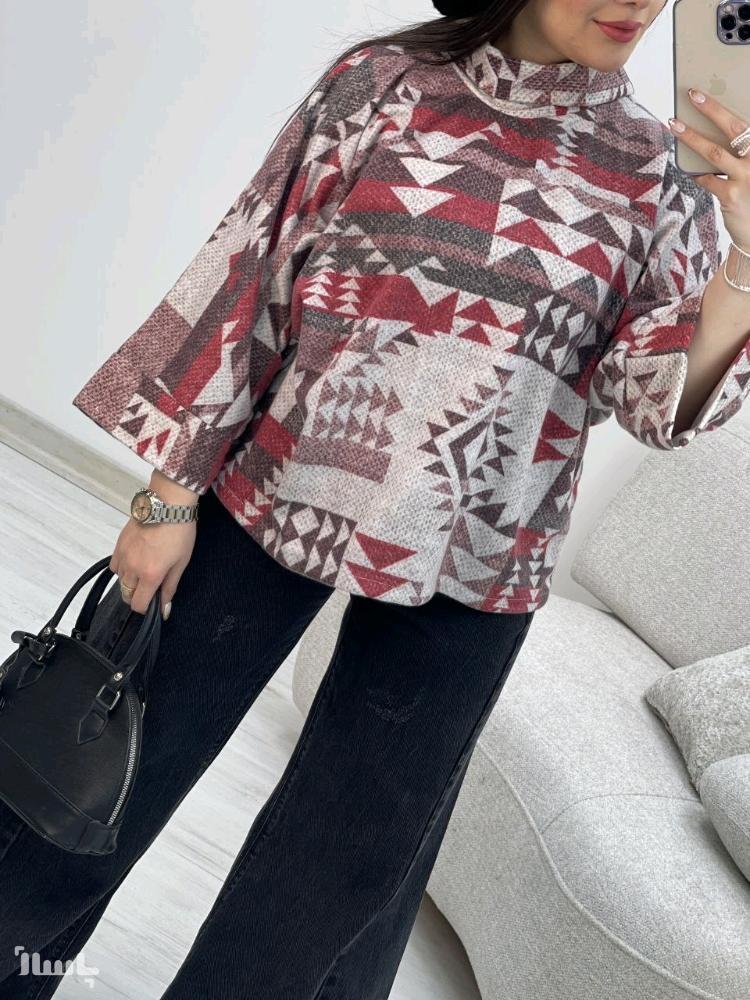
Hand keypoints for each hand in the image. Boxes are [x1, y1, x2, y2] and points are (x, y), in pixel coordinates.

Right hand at [110, 516, 195, 616]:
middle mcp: (133, 567)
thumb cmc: (179, 531)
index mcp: (150, 574)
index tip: (153, 603)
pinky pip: (115, 565)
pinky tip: (135, 561)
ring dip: (131, 582)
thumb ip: (170, 587)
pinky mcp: (118, 545)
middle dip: (138, 595)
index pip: (138, 604)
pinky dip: (123, 568)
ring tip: (146, 570)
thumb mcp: (181, 562)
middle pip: (126, 594)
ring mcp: (123, 555)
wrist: (167, 504)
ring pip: (120, 580)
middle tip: (152, 586)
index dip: (146, 608)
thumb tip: (164, 609)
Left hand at [668, 88, 749, 251]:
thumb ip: (741, 151)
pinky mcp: (731, 196)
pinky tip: (687, 166)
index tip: (713, 91)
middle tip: (693, 94)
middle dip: (712, 108)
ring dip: (692, 136)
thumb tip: (712, 130)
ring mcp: (747, 177)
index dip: (727, 107)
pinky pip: (706, 179)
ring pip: (714, 152)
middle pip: (735, 128)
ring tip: (675, 124)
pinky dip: (695, 171)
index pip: (747, 122)